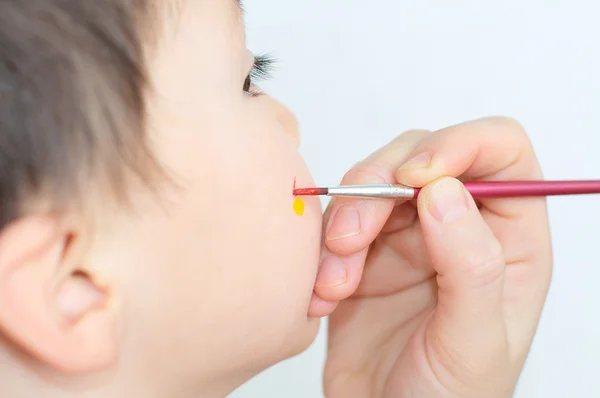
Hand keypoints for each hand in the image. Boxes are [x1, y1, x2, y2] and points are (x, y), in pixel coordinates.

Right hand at [309, 117, 551, 396]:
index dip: (458, 145)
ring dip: (342, 224)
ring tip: (334, 284)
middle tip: (349, 239)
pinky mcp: (363, 253)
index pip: (498, 151)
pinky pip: (335, 222)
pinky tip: (324, 295)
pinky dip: (320, 251)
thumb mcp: (475, 343)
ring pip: (370, 185)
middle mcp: (457, 226)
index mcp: (508, 238)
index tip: (414, 178)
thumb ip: (471, 264)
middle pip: (419, 157)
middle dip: (377, 189)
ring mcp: (407, 237)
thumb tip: (443, 190)